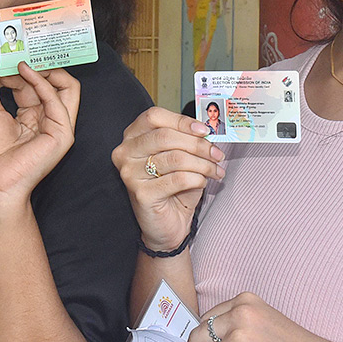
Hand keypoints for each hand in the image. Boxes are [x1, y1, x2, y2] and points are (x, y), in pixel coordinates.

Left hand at [0, 43, 79, 203]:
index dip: (22, 65)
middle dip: (41, 62)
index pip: (36, 83)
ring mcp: (59, 127)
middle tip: (22, 46)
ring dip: (47, 68)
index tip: (7, 51)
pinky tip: (24, 72)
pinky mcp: (63, 134)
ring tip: (25, 58)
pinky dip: (42, 82)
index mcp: (33, 115)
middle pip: (56, 82)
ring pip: (68, 86)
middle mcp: (48, 119)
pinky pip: (59, 99)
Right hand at [112, 107, 225, 252]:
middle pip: (166, 136)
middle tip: (217, 154)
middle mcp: (125, 153)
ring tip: (215, 170)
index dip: (181, 121)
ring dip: (203, 164)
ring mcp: (130, 174)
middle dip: (198, 145)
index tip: (204, 130)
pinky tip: (202, 182)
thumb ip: (187, 139)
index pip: (154, 116)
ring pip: (175, 158)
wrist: (167, 224)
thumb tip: (206, 129)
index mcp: (132, 137)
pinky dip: (197, 179)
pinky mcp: (141, 194)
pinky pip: (178, 179)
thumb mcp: (181, 156)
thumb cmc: (174, 187)